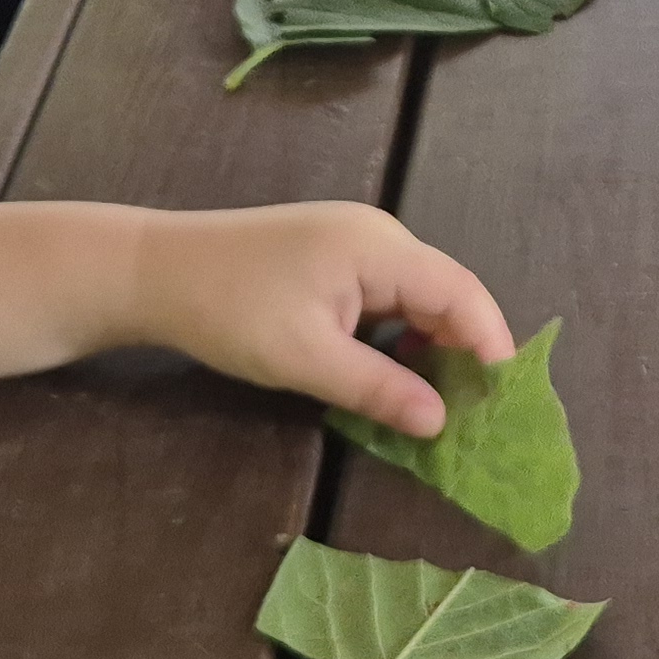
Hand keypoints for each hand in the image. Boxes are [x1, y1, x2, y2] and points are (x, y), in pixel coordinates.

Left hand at [125, 200, 516, 432]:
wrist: (154, 271)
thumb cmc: (229, 310)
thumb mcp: (306, 359)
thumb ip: (378, 389)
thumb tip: (441, 422)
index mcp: (380, 248)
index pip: (462, 293)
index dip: (491, 346)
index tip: (504, 403)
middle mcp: (379, 236)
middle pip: (446, 293)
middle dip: (464, 352)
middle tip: (475, 415)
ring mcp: (356, 243)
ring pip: (418, 297)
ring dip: (432, 347)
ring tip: (438, 403)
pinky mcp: (334, 257)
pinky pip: (389, 296)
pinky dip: (400, 336)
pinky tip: (392, 373)